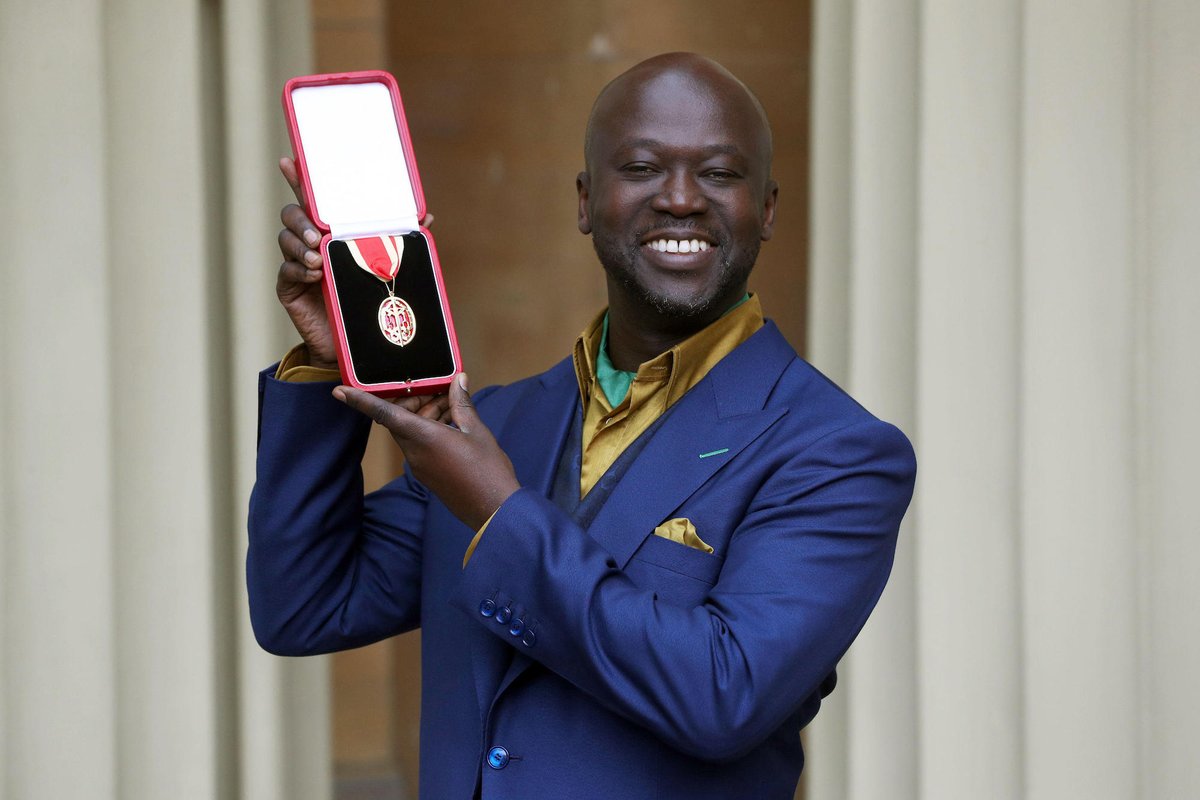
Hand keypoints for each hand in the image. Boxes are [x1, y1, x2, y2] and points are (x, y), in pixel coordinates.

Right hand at [275, 157, 435, 370]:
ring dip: (301, 246)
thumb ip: (401, 240)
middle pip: (293, 215)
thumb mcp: (387, 266)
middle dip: (301, 220)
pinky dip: (300, 270)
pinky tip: (315, 275)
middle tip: (318, 236)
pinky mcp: (289, 287)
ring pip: (286, 240)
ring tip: (319, 259)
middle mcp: (310, 242)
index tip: (289, 161)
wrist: (356, 342)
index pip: (313, 199)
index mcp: (331, 231)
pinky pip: (287, 271)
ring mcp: (297, 263)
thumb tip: (427, 216)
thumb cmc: (370, 299)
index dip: (299, 179)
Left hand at [333, 374, 519, 529]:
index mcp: (423, 437)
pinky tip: (453, 423)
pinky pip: (419, 444)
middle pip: (400, 418)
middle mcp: (414, 451)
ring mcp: (419, 464)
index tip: (338, 391)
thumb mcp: (477, 431)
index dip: (360, 401)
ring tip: (454, 405)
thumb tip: (458, 380)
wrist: (493, 510)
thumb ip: (462, 404)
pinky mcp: (426, 473)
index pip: (383, 414)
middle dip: (415, 399)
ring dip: (426, 413)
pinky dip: (430, 429)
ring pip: (410, 430)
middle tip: (440, 390)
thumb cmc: (487, 469)